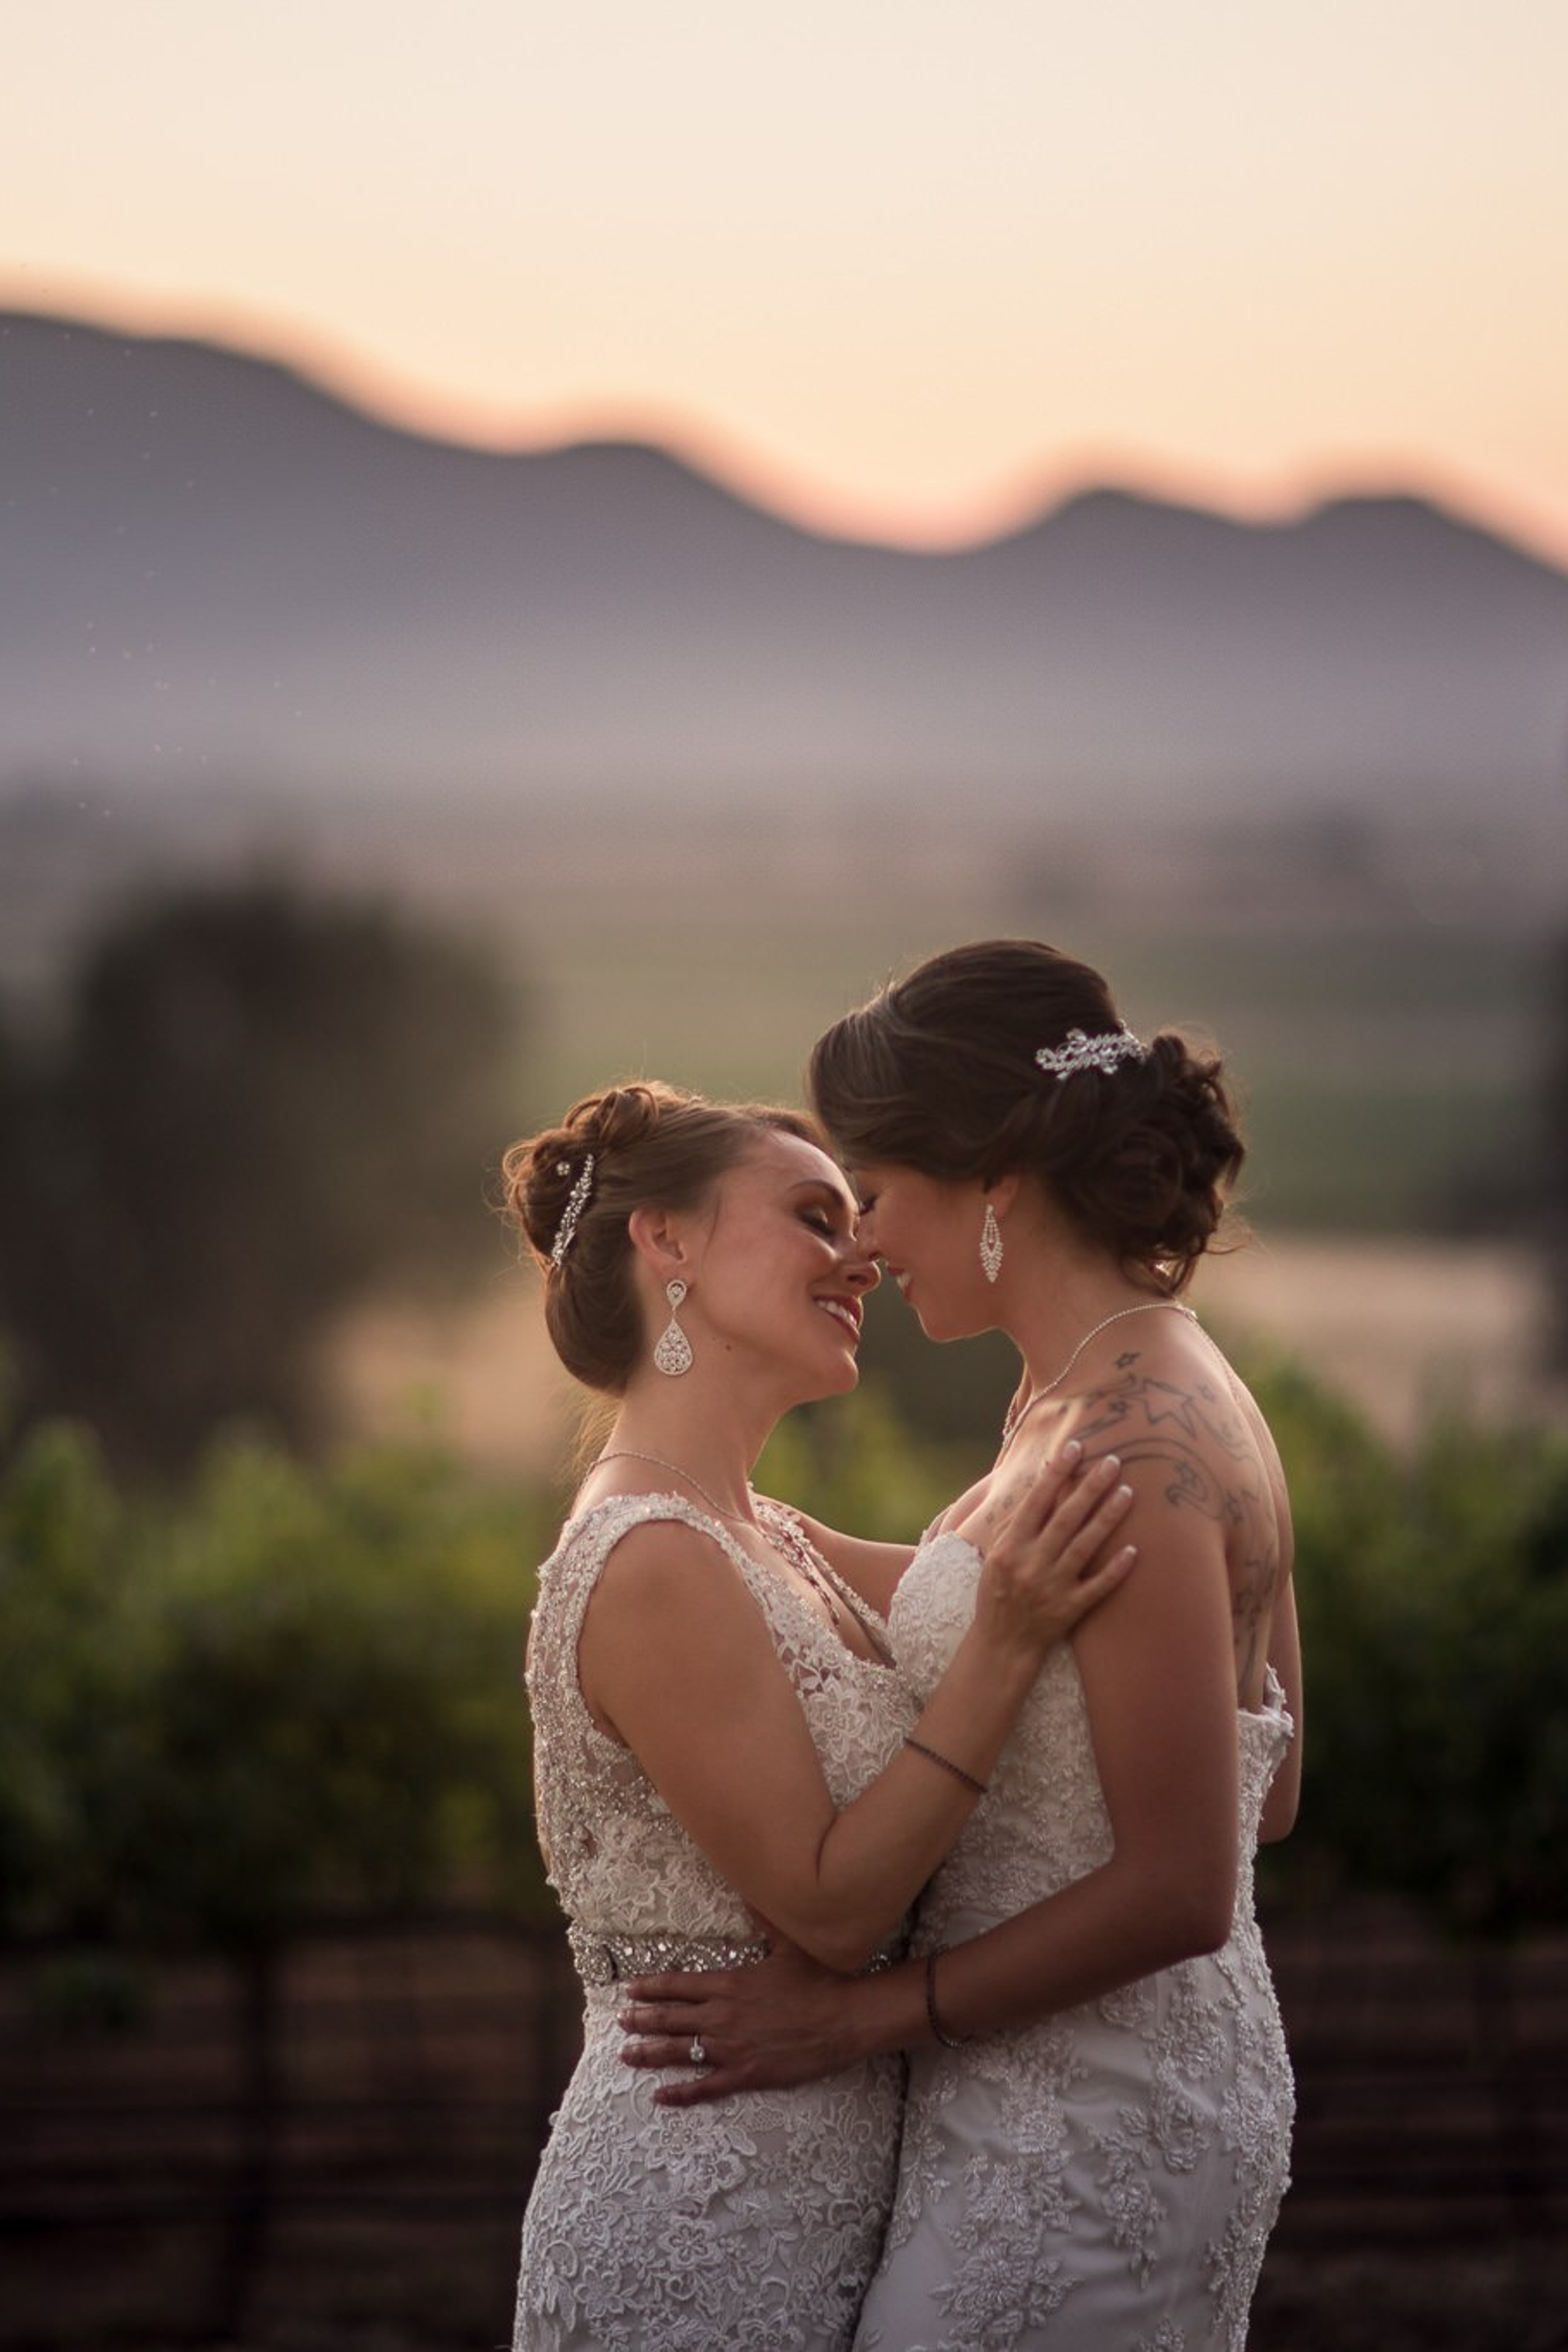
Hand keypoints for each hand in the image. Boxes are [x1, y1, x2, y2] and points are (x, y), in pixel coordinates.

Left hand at [618, 1938, 859, 2106]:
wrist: (843, 2019)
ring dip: (650, 2054)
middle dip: (642, 2020)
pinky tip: (660, 2096)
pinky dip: (681, 2093)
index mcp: (729, 1983)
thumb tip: (749, 1888)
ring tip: (627, 2055)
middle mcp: (722, 2016)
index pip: (678, 1984)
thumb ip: (764, 1919)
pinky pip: (705, 2087)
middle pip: (671, 2018)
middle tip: (620, 2022)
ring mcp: (731, 2048)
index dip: (651, 1987)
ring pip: (680, 2052)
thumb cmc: (818, 1980)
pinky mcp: (746, 2074)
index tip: (629, 1990)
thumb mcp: (788, 1944)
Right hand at [967, 1442, 1135, 1658]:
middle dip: (1090, 1487)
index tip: (1074, 1448)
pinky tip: (1134, 1550)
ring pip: (1086, 1546)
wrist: (1002, 1644)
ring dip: (1108, 1517)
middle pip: (1066, 1518)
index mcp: (1010, 1547)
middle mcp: (1031, 1564)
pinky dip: (1115, 1569)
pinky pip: (1098, 1586)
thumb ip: (1015, 1523)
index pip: (1036, 1502)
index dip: (1056, 1474)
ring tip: (1127, 1492)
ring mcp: (1053, 1588)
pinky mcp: (1070, 1610)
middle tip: (1113, 1462)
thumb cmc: (997, 1592)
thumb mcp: (995, 1555)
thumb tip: (1039, 1486)